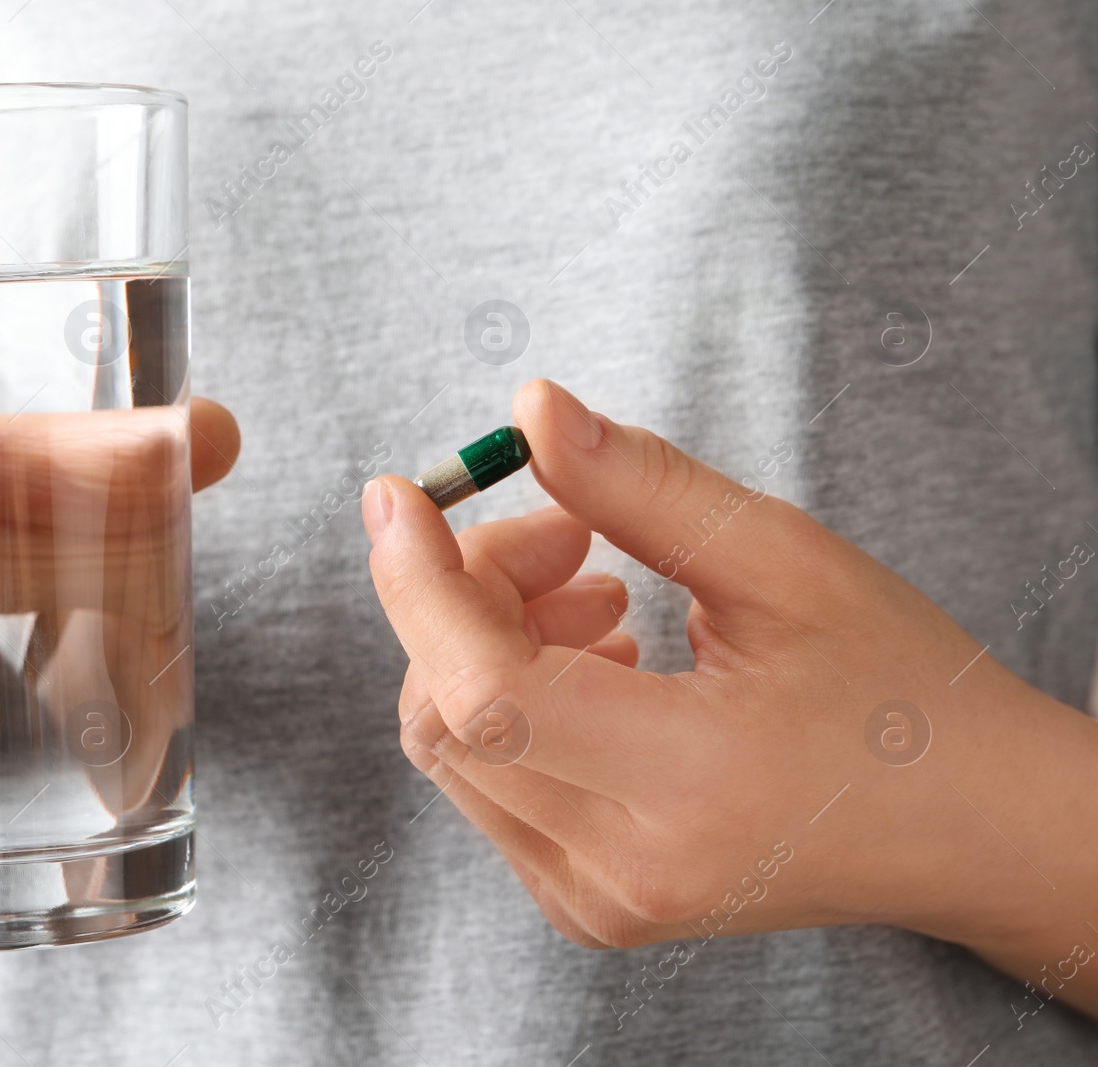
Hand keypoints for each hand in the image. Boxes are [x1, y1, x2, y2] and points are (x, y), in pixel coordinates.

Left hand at [364, 379, 1097, 998]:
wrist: (963, 825)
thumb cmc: (899, 689)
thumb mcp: (785, 563)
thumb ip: (643, 486)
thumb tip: (528, 413)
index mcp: (688, 791)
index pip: (487, 691)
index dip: (422, 582)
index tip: (400, 493)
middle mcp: (623, 870)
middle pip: (446, 715)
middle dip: (466, 595)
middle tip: (569, 534)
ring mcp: (596, 901)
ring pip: (451, 747)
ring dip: (485, 640)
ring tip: (601, 592)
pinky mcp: (586, 903)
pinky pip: (487, 780)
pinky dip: (507, 696)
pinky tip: (598, 657)